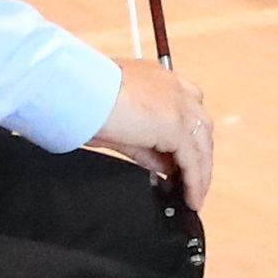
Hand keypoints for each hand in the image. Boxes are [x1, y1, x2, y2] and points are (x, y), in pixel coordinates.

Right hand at [90, 59, 213, 205]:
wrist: (77, 93)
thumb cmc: (84, 100)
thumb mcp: (119, 126)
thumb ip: (145, 146)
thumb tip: (162, 165)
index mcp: (159, 80)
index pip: (185, 108)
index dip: (187, 134)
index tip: (181, 157)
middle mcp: (174, 89)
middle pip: (200, 126)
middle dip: (198, 154)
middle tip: (190, 180)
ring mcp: (179, 106)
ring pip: (201, 144)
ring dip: (200, 172)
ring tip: (194, 195)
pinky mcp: (176, 126)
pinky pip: (193, 160)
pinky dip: (195, 182)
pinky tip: (192, 198)